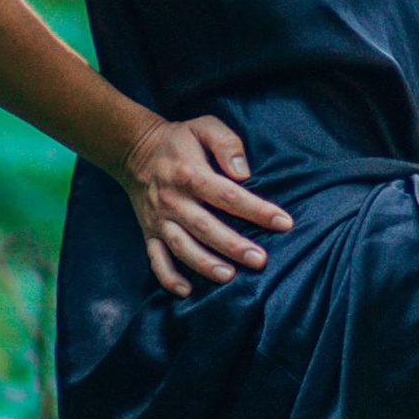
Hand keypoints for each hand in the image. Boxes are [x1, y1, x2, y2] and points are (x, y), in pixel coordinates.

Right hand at [118, 114, 293, 296]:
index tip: (284, 223)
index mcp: (190, 173)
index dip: (257, 210)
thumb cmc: (180, 140)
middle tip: (260, 260)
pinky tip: (187, 291)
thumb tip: (244, 173)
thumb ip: (227, 144)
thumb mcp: (204, 127)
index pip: (228, 195)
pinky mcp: (149, 232)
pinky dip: (168, 277)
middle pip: (206, 226)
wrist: (135, 150)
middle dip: (234, 245)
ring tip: (229, 277)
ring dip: (204, 264)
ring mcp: (159, 219)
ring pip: (182, 247)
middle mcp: (173, 200)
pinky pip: (156, 259)